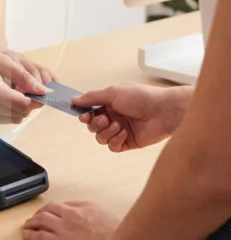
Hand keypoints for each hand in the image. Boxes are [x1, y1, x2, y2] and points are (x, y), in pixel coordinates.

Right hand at [0, 37, 47, 123]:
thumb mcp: (2, 61)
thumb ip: (23, 77)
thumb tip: (42, 90)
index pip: (23, 105)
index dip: (36, 100)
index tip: (42, 92)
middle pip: (19, 114)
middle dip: (29, 105)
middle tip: (30, 90)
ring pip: (11, 119)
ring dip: (19, 109)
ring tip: (17, 92)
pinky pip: (0, 119)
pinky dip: (8, 112)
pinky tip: (5, 98)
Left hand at [23, 201, 125, 239]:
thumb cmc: (125, 239)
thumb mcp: (118, 221)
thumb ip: (108, 221)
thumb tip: (110, 226)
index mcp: (87, 207)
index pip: (67, 204)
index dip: (58, 209)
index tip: (56, 212)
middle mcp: (72, 214)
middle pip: (50, 208)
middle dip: (42, 211)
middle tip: (37, 216)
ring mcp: (63, 227)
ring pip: (41, 219)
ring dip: (32, 221)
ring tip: (28, 224)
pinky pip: (39, 236)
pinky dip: (31, 234)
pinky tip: (26, 235)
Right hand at [72, 84, 188, 152]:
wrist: (165, 111)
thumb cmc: (142, 97)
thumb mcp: (113, 92)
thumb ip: (92, 97)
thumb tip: (74, 99)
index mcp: (109, 104)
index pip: (89, 112)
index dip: (84, 115)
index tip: (83, 115)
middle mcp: (114, 117)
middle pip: (92, 126)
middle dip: (95, 124)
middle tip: (105, 119)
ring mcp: (121, 130)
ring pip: (101, 137)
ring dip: (106, 132)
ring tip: (118, 125)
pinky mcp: (128, 142)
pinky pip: (113, 146)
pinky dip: (115, 141)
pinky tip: (124, 133)